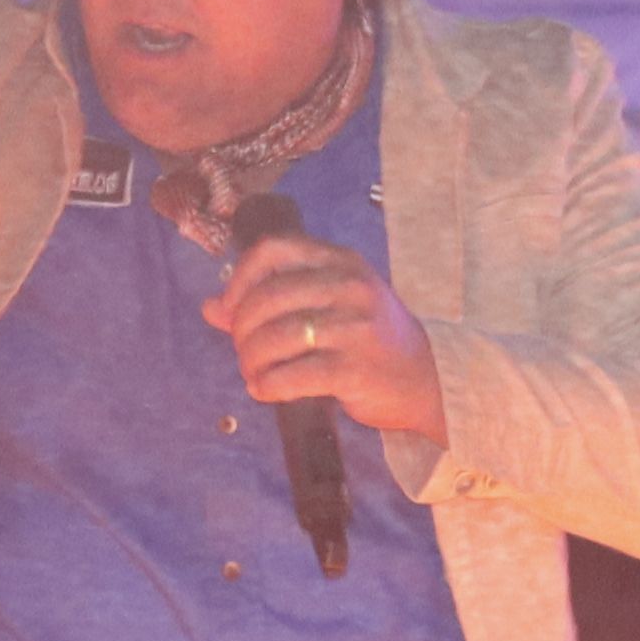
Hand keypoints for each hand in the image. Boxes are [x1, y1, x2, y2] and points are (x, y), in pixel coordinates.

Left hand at [208, 230, 444, 448]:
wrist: (430, 380)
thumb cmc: (373, 340)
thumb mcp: (333, 306)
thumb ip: (274, 301)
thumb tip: (210, 307)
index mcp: (342, 262)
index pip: (273, 250)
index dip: (239, 278)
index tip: (230, 308)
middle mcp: (349, 288)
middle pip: (267, 298)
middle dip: (241, 330)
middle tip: (243, 351)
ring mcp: (354, 329)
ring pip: (275, 338)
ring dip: (251, 361)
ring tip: (253, 373)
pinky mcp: (353, 370)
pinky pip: (290, 377)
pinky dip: (266, 386)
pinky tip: (264, 390)